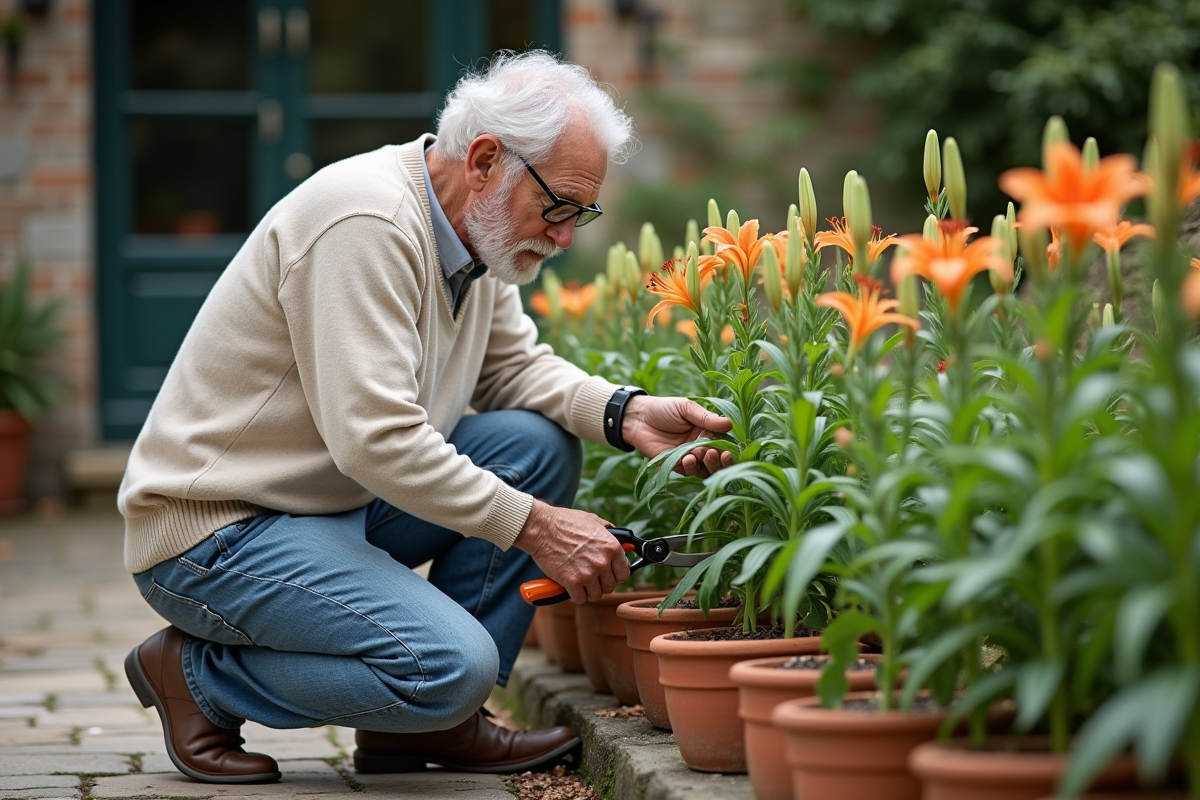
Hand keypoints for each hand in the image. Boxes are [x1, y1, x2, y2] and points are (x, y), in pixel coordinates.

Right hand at [512, 500, 631, 603]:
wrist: (541, 528)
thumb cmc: (565, 522)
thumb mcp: (592, 520)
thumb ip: (608, 531)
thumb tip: (620, 540)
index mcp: (611, 547)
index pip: (624, 573)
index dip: (616, 574)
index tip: (609, 574)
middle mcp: (602, 562)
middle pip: (610, 586)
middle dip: (601, 583)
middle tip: (592, 577)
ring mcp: (587, 573)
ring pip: (596, 595)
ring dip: (589, 591)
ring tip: (581, 582)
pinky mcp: (572, 582)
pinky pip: (580, 599)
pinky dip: (576, 595)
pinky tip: (571, 586)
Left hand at [621, 395, 733, 478]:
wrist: (638, 418)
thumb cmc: (663, 409)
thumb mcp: (686, 408)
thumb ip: (706, 418)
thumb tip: (730, 424)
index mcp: (707, 431)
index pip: (724, 443)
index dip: (729, 449)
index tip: (729, 450)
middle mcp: (701, 446)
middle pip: (719, 460)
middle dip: (721, 460)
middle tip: (717, 454)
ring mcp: (690, 457)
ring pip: (706, 469)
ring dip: (708, 465)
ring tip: (703, 454)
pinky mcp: (676, 465)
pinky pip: (689, 472)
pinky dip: (691, 467)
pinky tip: (688, 459)